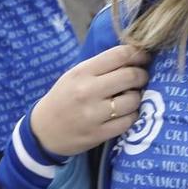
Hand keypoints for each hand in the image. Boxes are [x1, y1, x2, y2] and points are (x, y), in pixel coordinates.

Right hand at [29, 43, 153, 157]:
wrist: (42, 132)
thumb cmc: (64, 97)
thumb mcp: (76, 75)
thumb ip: (102, 65)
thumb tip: (136, 54)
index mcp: (82, 72)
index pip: (120, 55)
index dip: (139, 54)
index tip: (144, 57)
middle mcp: (88, 91)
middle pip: (130, 76)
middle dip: (142, 75)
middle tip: (141, 78)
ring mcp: (93, 115)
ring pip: (133, 100)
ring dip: (137, 97)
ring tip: (131, 97)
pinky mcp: (98, 134)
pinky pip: (128, 122)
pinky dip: (132, 116)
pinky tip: (125, 113)